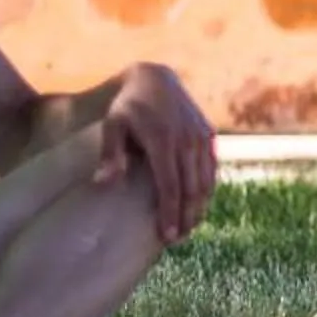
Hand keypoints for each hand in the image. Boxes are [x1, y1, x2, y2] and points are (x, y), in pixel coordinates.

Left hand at [95, 64, 217, 242]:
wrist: (156, 78)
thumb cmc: (128, 106)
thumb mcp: (112, 124)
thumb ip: (110, 154)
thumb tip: (103, 184)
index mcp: (163, 141)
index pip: (170, 186)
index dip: (169, 213)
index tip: (166, 235)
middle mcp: (187, 140)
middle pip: (191, 188)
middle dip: (186, 217)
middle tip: (176, 239)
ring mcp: (201, 137)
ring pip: (206, 181)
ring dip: (199, 207)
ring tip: (188, 226)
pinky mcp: (209, 134)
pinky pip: (212, 168)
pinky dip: (208, 188)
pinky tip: (199, 203)